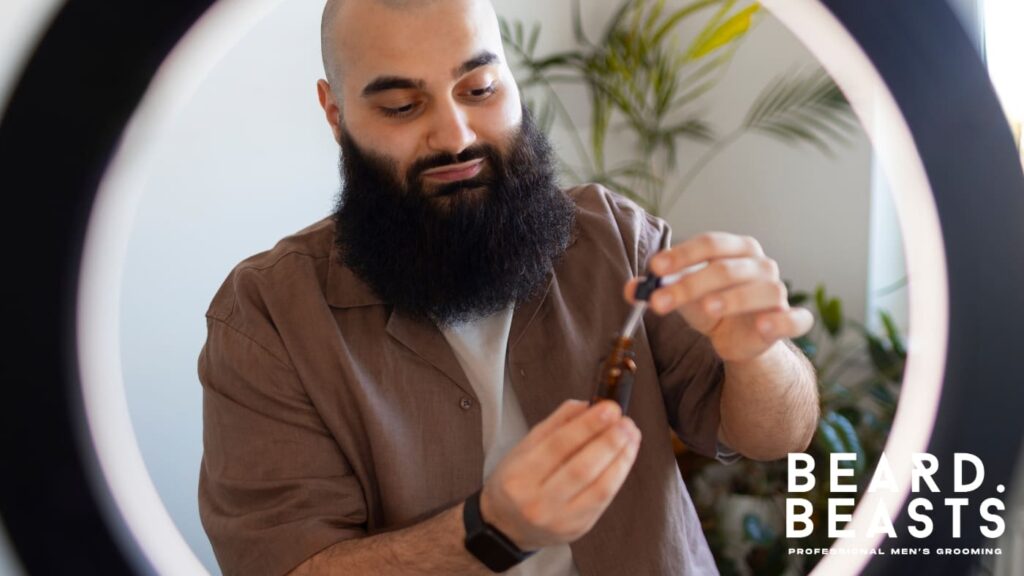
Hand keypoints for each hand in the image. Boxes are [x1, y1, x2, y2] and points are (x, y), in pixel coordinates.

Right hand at [479, 399, 640, 550]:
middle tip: (625, 422)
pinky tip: (625, 457)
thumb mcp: (524, 447)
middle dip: (609, 442)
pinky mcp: (579, 528)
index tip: (609, 408)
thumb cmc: (516, 481)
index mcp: (519, 476)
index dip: (588, 425)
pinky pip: (605, 500)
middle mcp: (537, 502)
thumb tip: (588, 405)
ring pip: (599, 488)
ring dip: (621, 458)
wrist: (506, 526)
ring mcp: (560, 520)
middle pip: (582, 469)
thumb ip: (556, 424)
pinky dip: (618, 475)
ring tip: (631, 436)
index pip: (559, 445)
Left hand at [625, 232, 812, 362]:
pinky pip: (794, 319)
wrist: (742, 337)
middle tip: (658, 302)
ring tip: (707, 308)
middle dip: (689, 285)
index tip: (654, 268)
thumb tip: (630, 288)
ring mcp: (777, 291)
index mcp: (736, 249)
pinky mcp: (788, 320)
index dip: (682, 254)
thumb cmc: (713, 304)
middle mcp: (761, 265)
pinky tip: (763, 326)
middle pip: (725, 269)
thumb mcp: (683, 296)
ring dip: (733, 299)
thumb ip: (658, 289)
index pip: (710, 244)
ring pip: (760, 291)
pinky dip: (782, 321)